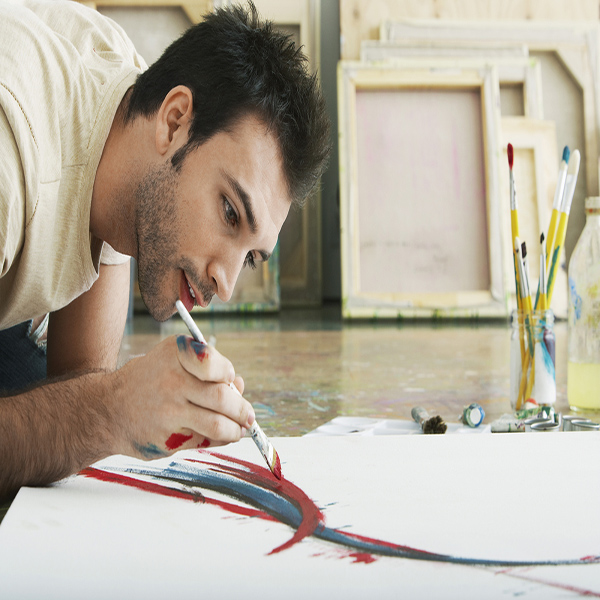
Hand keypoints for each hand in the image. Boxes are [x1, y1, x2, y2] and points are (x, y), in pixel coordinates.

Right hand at [112, 335, 254, 458]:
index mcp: (176, 355)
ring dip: (235, 429)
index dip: (228, 375)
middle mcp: (172, 381)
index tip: (230, 381)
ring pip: (217, 424)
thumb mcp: (173, 361)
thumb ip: (208, 370)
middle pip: (221, 397)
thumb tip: (240, 386)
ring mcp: (169, 412)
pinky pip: (204, 440)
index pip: (215, 365)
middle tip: (248, 416)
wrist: (107, 410)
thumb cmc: (150, 381)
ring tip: (240, 430)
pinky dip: (217, 440)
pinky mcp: (167, 438)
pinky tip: (219, 436)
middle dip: (242, 409)